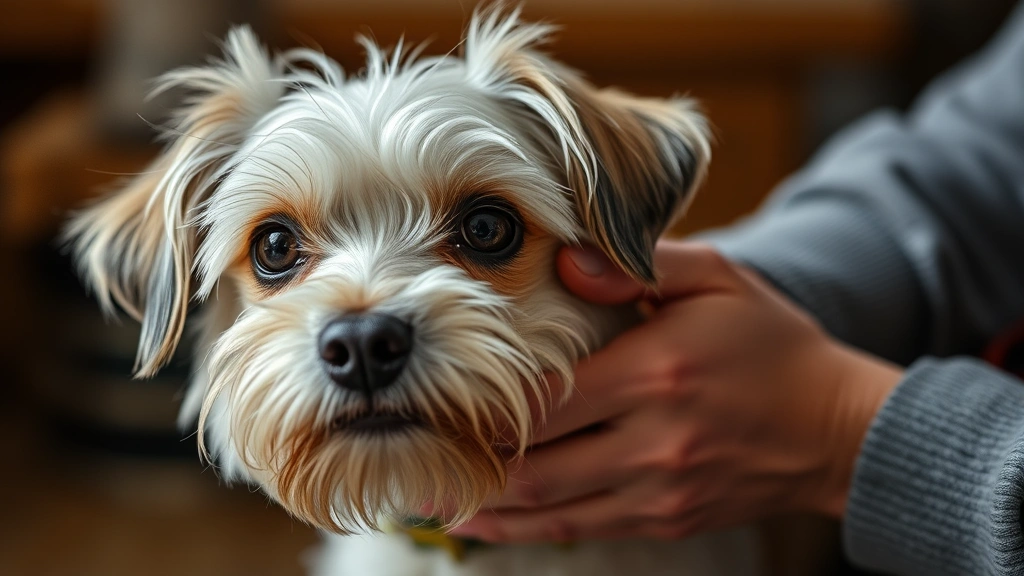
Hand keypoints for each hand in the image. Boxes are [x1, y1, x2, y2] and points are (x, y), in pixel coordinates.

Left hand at [448, 241, 902, 542]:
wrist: (838, 428)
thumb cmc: (773, 343)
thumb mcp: (716, 280)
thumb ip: (637, 266)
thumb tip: (564, 257)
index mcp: (657, 372)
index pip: (546, 396)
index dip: (483, 405)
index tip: (435, 401)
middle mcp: (653, 440)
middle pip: (534, 464)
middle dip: (465, 466)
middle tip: (409, 457)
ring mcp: (660, 490)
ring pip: (551, 509)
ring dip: (485, 508)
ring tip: (428, 501)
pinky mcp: (668, 518)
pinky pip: (584, 529)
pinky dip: (529, 530)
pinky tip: (489, 524)